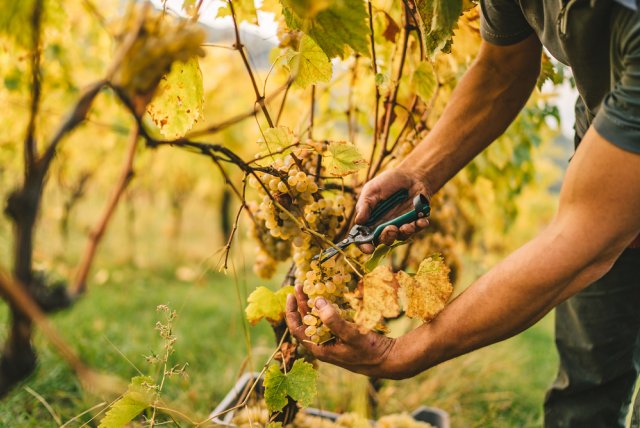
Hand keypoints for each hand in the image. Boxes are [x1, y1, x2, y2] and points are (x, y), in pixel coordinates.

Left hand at [285, 285, 403, 378]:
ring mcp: (333, 340)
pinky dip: (327, 308)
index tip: (291, 295)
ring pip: (318, 320)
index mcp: (320, 348)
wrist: (388, 360)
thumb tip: (317, 301)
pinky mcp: (343, 336)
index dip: (291, 312)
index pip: (297, 329)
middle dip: (302, 304)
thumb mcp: (350, 335)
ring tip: (311, 288)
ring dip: (313, 305)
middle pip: (306, 322)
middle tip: (300, 285)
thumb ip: (333, 320)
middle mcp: (324, 344)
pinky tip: (329, 298)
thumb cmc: (369, 351)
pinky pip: (329, 321)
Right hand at [355, 168, 430, 252]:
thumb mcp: (371, 190)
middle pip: (384, 240)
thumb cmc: (388, 182)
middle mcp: (385, 226)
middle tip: (391, 229)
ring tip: (407, 225)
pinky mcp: (416, 221)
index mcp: (371, 221)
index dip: (365, 245)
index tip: (369, 248)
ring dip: (404, 233)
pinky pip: (417, 228)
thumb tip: (358, 221)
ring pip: (401, 237)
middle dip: (387, 238)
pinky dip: (419, 226)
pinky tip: (421, 220)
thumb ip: (364, 205)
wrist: (411, 174)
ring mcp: (401, 224)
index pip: (364, 238)